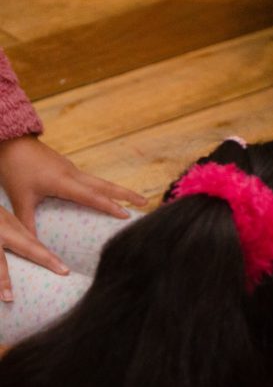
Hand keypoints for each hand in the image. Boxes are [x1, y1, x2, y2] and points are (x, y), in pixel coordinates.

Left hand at [0, 136, 145, 300]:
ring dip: (118, 190)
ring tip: (134, 200)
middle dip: (127, 194)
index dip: (110, 206)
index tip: (127, 215)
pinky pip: (91, 180)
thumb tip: (31, 246)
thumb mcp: (20, 198)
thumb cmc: (15, 168)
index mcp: (64, 182)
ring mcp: (72, 170)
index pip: (92, 197)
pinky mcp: (68, 168)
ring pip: (101, 182)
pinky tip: (105, 195)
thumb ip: (27, 222)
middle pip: (106, 185)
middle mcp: (73, 175)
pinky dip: (104, 188)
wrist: (11, 141)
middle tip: (145, 203)